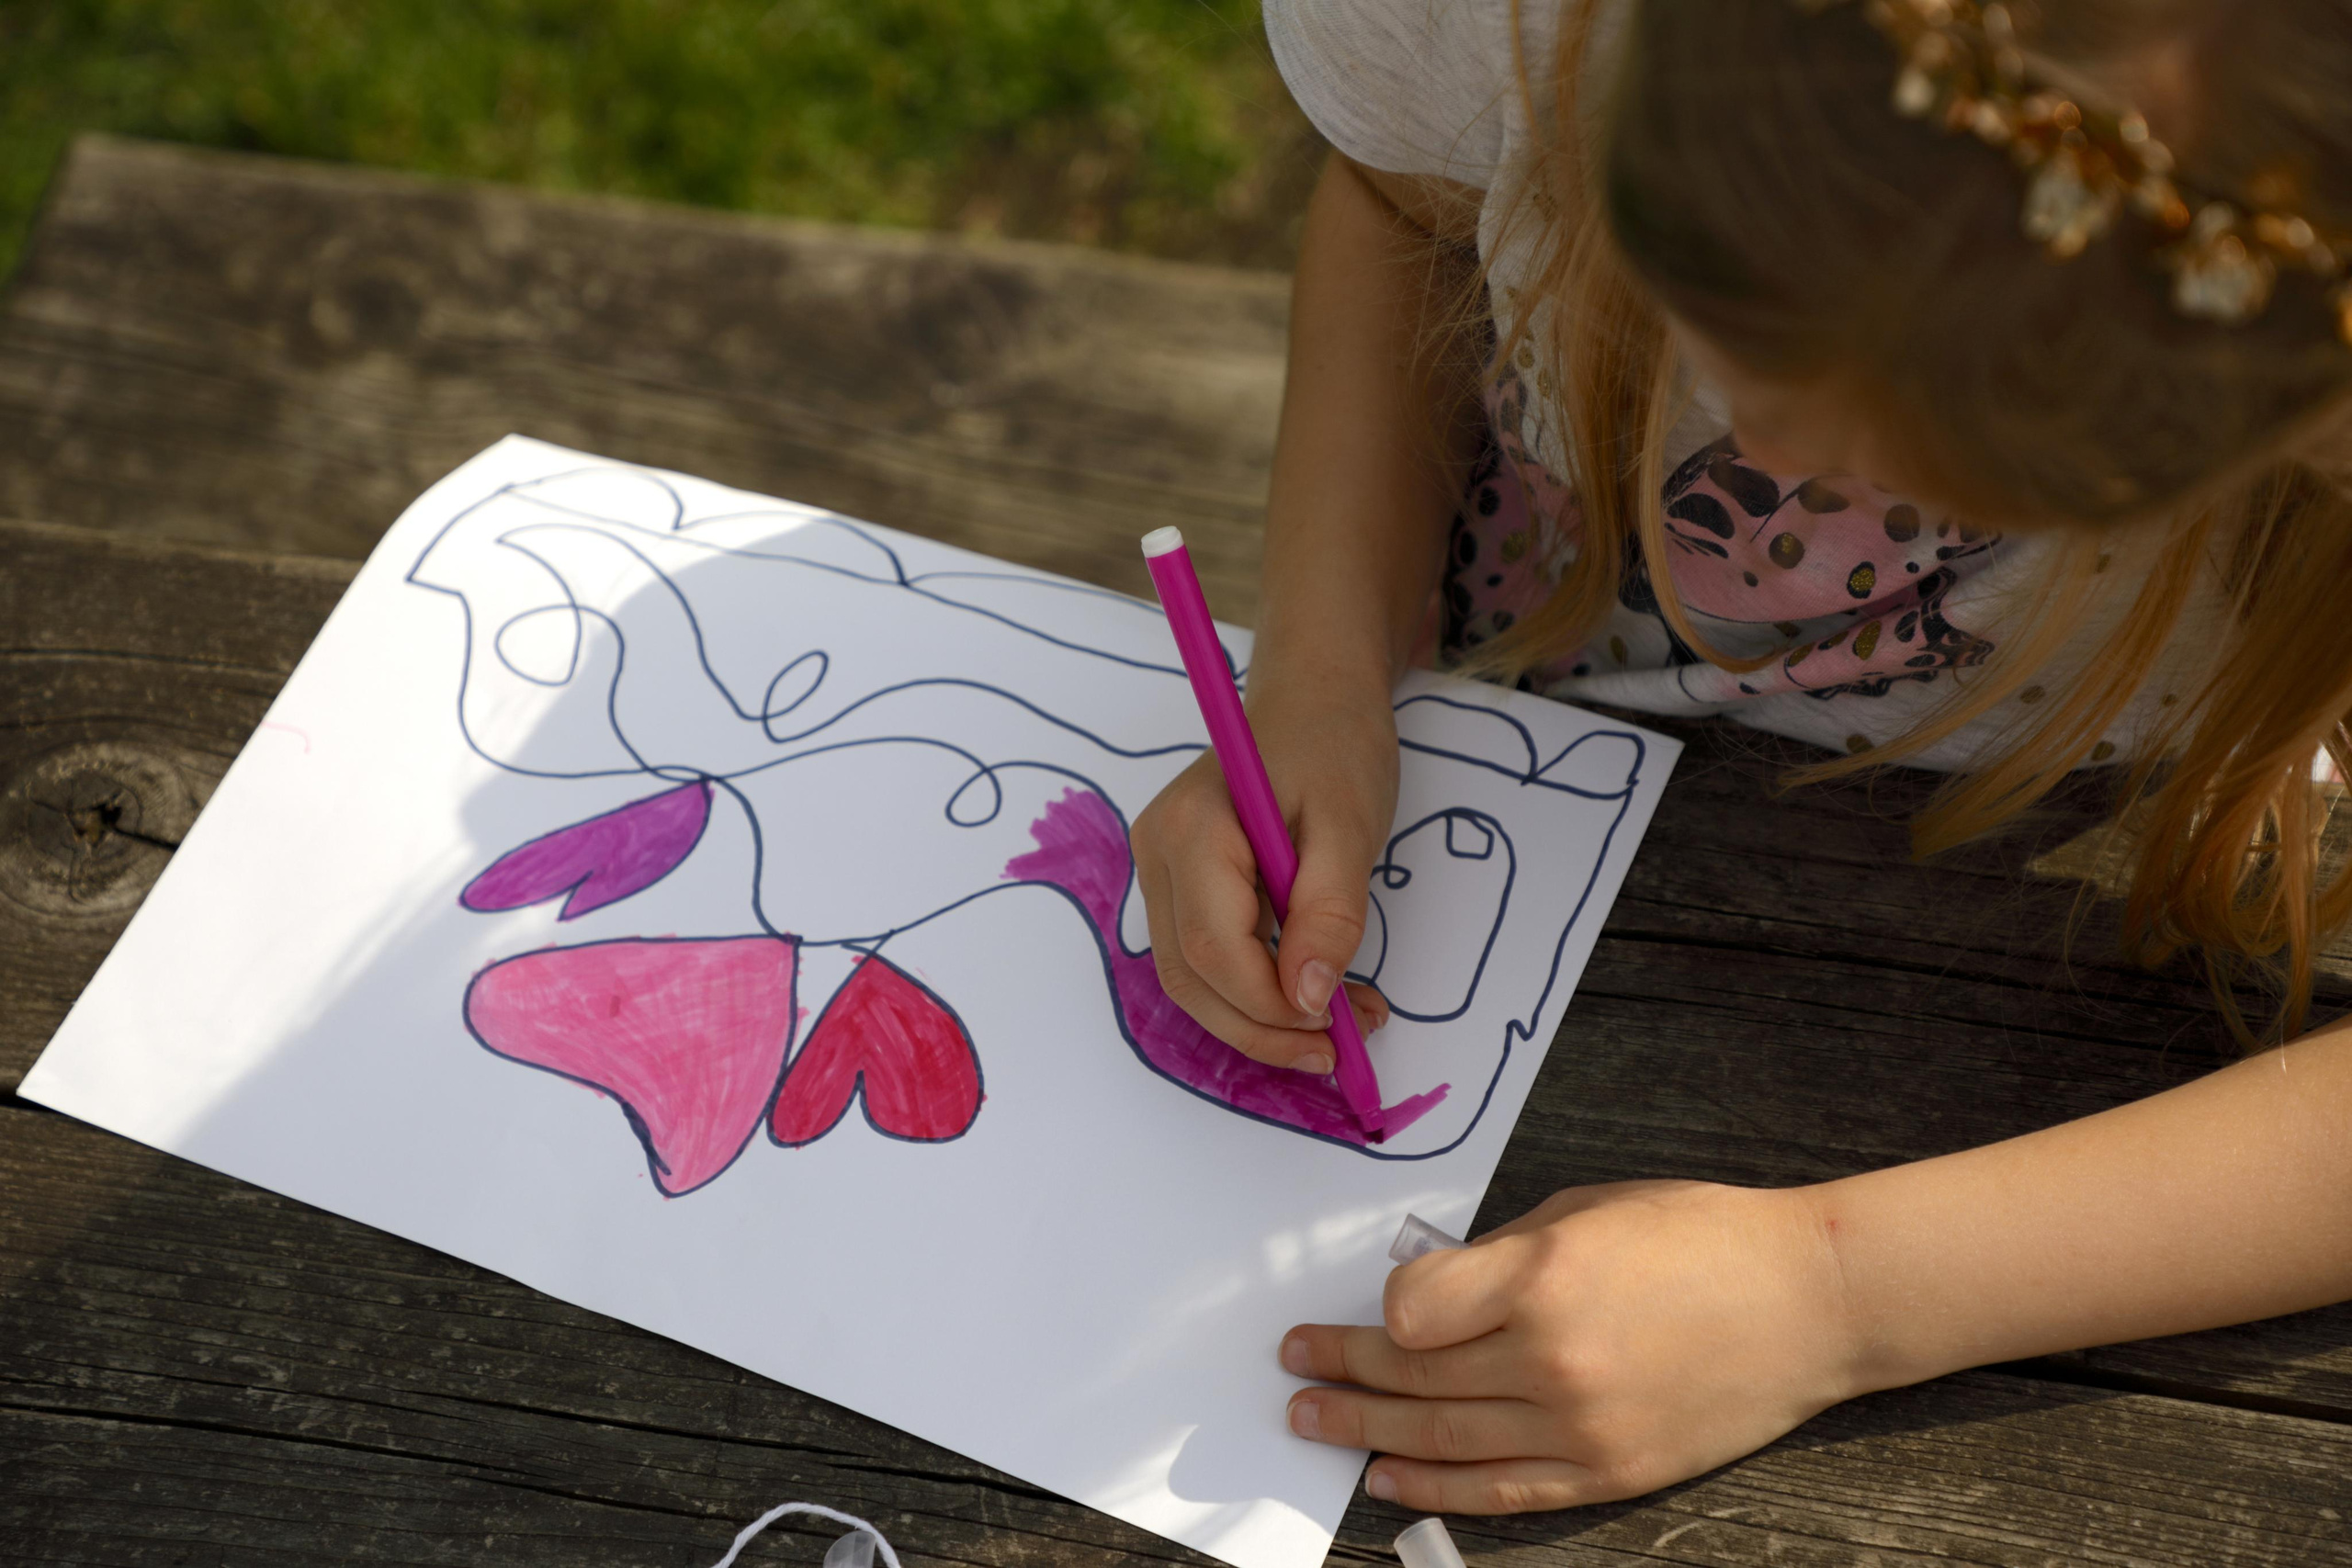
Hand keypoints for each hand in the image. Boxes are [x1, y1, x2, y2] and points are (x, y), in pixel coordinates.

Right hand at [1129, 685, 1396, 1069]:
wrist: (1316, 699)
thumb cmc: (1334, 746)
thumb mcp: (1350, 827)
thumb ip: (1328, 913)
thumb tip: (1307, 999)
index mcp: (1192, 831)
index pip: (1214, 950)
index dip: (1270, 1004)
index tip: (1338, 1022)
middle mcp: (1158, 854)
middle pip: (1191, 977)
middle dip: (1262, 1028)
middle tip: (1339, 1048)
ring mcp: (1162, 871)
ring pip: (1193, 979)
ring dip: (1259, 1019)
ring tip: (1337, 1028)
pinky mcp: (1181, 886)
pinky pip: (1206, 958)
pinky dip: (1254, 992)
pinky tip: (1309, 996)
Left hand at [1278, 1181, 1860, 1511]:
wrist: (1808, 1301)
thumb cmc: (1700, 1235)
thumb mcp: (1585, 1210)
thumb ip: (1497, 1256)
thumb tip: (1424, 1291)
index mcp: (1544, 1279)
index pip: (1410, 1310)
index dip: (1382, 1307)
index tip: (1375, 1303)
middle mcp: (1553, 1361)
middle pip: (1412, 1378)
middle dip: (1340, 1371)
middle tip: (1294, 1364)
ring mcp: (1580, 1428)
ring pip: (1439, 1439)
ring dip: (1363, 1432)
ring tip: (1311, 1419)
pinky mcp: (1607, 1473)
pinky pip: (1499, 1490)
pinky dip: (1432, 1489)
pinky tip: (1384, 1478)